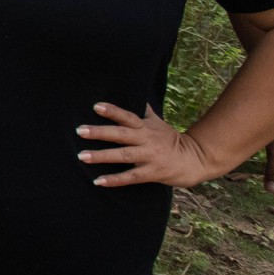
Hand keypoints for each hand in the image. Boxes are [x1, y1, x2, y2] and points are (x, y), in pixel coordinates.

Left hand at [77, 102, 224, 188]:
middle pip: (121, 135)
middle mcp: (146, 140)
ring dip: (101, 156)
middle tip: (79, 130)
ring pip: (122, 156)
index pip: (127, 117)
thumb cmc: (170, 139)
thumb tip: (135, 93)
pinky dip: (114, 180)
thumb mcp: (158, 123)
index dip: (113, 111)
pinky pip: (130, 177)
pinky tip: (98, 181)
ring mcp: (149, 157)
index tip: (95, 106)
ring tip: (81, 156)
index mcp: (145, 127)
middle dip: (100, 132)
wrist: (194, 160)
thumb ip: (144, 111)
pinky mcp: (151, 173)